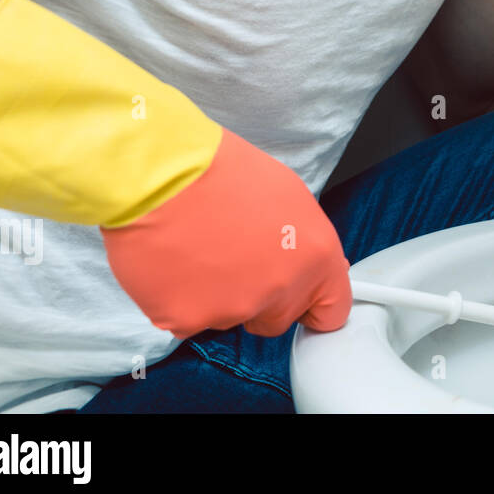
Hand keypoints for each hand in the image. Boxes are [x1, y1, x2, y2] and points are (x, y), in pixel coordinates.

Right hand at [101, 129, 351, 338]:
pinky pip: (187, 320)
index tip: (302, 303)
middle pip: (277, 319)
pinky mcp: (188, 321)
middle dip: (261, 300)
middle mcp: (281, 291)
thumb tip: (304, 265)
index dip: (314, 306)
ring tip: (198, 247)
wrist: (161, 173)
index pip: (332, 310)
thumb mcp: (289, 196)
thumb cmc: (222, 173)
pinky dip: (180, 299)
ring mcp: (234, 311)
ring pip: (229, 317)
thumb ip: (302, 244)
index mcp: (315, 258)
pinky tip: (174, 261)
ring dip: (217, 294)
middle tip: (234, 259)